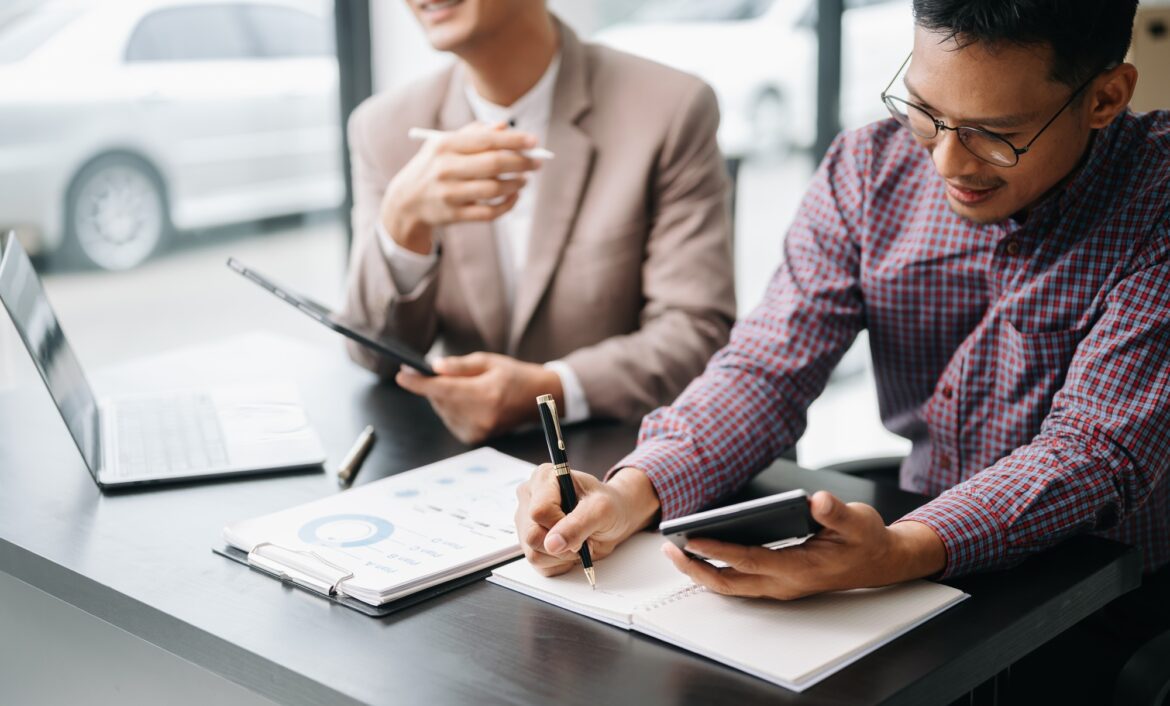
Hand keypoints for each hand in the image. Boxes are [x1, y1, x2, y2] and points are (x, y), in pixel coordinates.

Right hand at [381, 122, 543, 253]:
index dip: (514, 140)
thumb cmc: (433, 166)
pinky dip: (507, 205)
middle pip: (493, 164)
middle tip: (537, 163)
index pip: (486, 140)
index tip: (535, 142)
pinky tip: (514, 197)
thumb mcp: (444, 144)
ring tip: (524, 180)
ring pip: (494, 189)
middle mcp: (445, 169)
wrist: (405, 202)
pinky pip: (489, 213)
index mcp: (444, 145)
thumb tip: (505, 127)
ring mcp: (449, 194)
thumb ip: (474, 133)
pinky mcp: (453, 215)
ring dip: (516, 184)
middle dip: (521, 162)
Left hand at [395, 352, 558, 443]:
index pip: (444, 389)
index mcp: (486, 394)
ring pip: (443, 411)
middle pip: (440, 400)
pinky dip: (450, 408)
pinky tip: (463, 399)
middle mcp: (482, 416)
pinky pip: (450, 420)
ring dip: (441, 397)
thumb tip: (434, 368)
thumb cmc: (513, 375)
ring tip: (458, 384)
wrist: (537, 397)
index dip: (419, 383)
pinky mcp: (476, 437)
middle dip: (431, 385)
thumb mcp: (488, 361)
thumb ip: (459, 366)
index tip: (402, 375)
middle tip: (426, 371)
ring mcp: (479, 430)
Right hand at [515, 466, 660, 575]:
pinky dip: (558, 563)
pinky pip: (537, 564)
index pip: (539, 512)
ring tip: (577, 542)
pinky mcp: (528, 543)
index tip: (581, 528)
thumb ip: (578, 524)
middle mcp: (530, 498)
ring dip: (562, 556)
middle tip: (582, 539)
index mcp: (544, 478)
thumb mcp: (601, 509)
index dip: (560, 526)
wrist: (613, 519)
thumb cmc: (608, 506)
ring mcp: (526, 522)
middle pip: (532, 535)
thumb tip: (553, 543)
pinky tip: (569, 549)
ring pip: (533, 554)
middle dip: (563, 545)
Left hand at [662, 491, 946, 599]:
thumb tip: (817, 501)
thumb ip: (836, 512)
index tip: (692, 539)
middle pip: (730, 582)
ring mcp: (780, 586)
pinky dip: (716, 572)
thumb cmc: (866, 540)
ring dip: (701, 573)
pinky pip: (740, 583)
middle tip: (668, 549)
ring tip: (674, 552)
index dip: (719, 550)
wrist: (880, 562)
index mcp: (800, 567)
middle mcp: (785, 582)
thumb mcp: (858, 521)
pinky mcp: (778, 583)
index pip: (750, 560)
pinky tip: (699, 557)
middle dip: (696, 569)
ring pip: (732, 587)